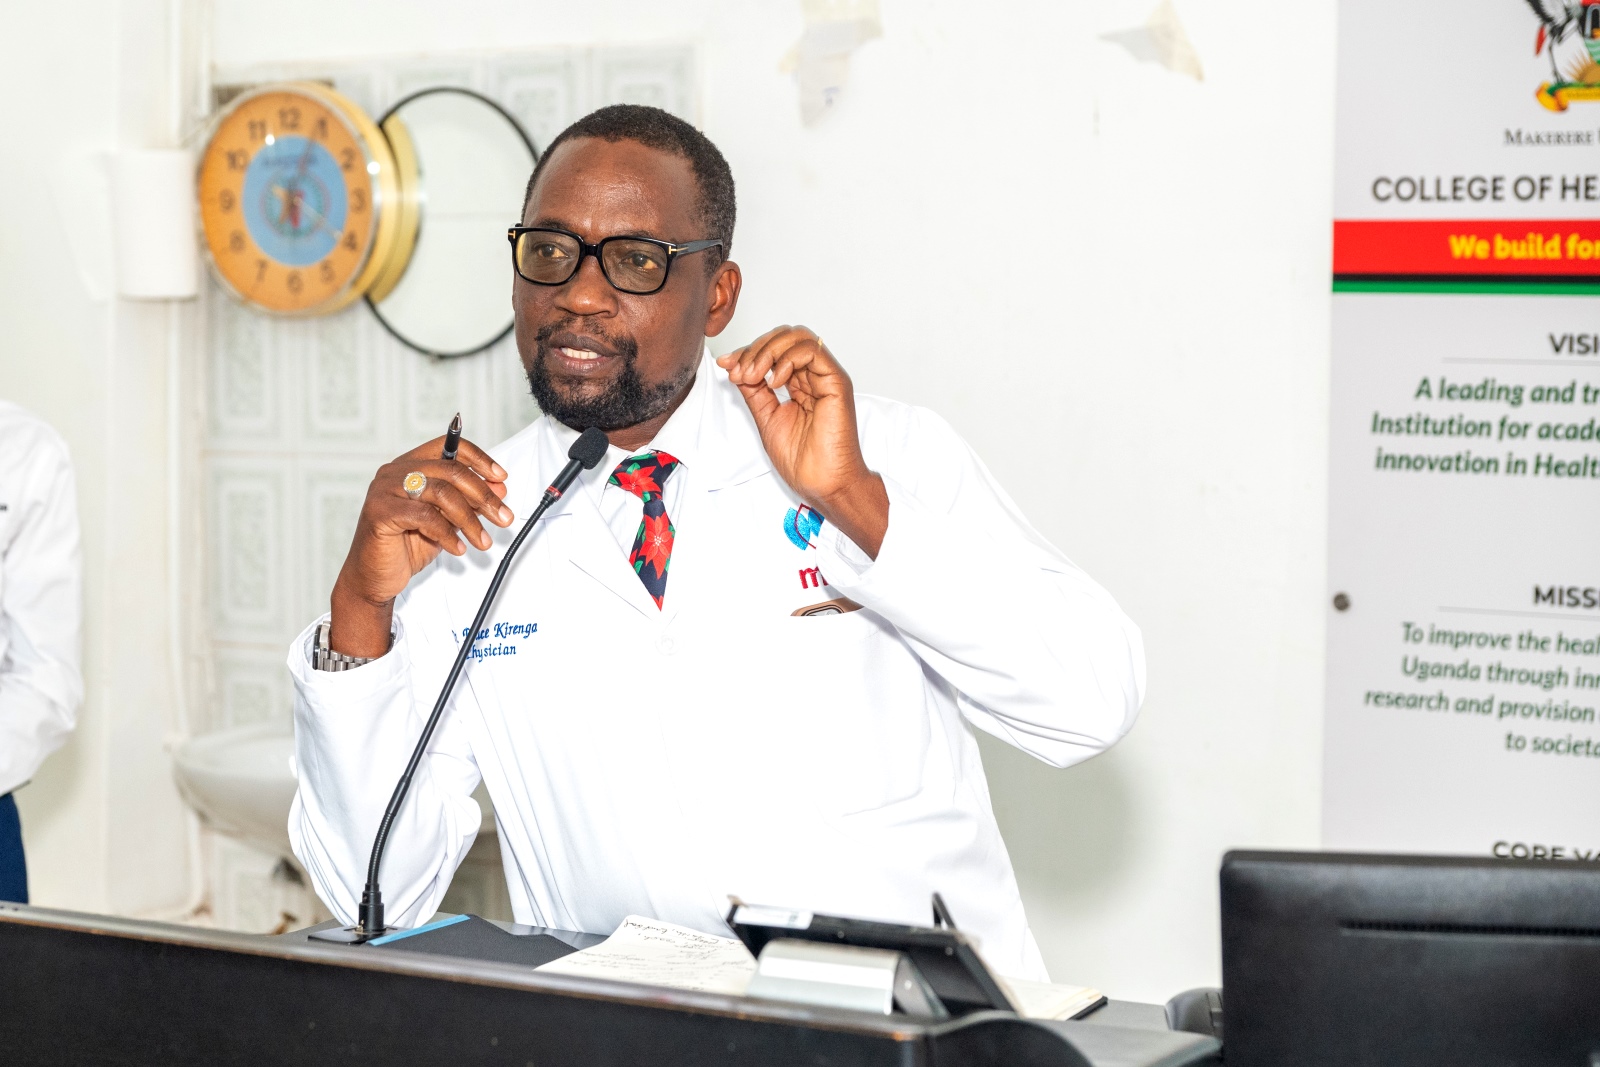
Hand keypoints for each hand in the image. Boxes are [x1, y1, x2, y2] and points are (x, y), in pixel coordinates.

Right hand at [329, 437, 511, 656]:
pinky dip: (447, 534)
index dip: (480, 459)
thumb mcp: (446, 520)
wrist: (374, 577)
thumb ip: (468, 502)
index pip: (450, 447)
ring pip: (441, 493)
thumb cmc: (406, 546)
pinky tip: (458, 549)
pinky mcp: (380, 511)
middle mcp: (395, 471)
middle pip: (451, 471)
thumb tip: (499, 489)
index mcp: (411, 465)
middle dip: (483, 495)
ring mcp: (385, 489)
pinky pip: (424, 516)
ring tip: (483, 541)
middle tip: (502, 517)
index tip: (500, 478)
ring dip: (470, 519)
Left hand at [717, 327, 888, 557]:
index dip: (747, 352)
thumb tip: (735, 366)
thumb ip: (754, 391)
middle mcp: (813, 377)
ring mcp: (826, 377)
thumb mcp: (766, 418)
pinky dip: (787, 359)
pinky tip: (774, 380)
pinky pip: (812, 350)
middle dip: (755, 349)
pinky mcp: (836, 382)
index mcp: (799, 384)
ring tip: (753, 375)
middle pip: (784, 338)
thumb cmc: (802, 461)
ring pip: (797, 337)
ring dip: (767, 351)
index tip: (726, 365)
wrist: (822, 483)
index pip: (774, 351)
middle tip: (738, 371)